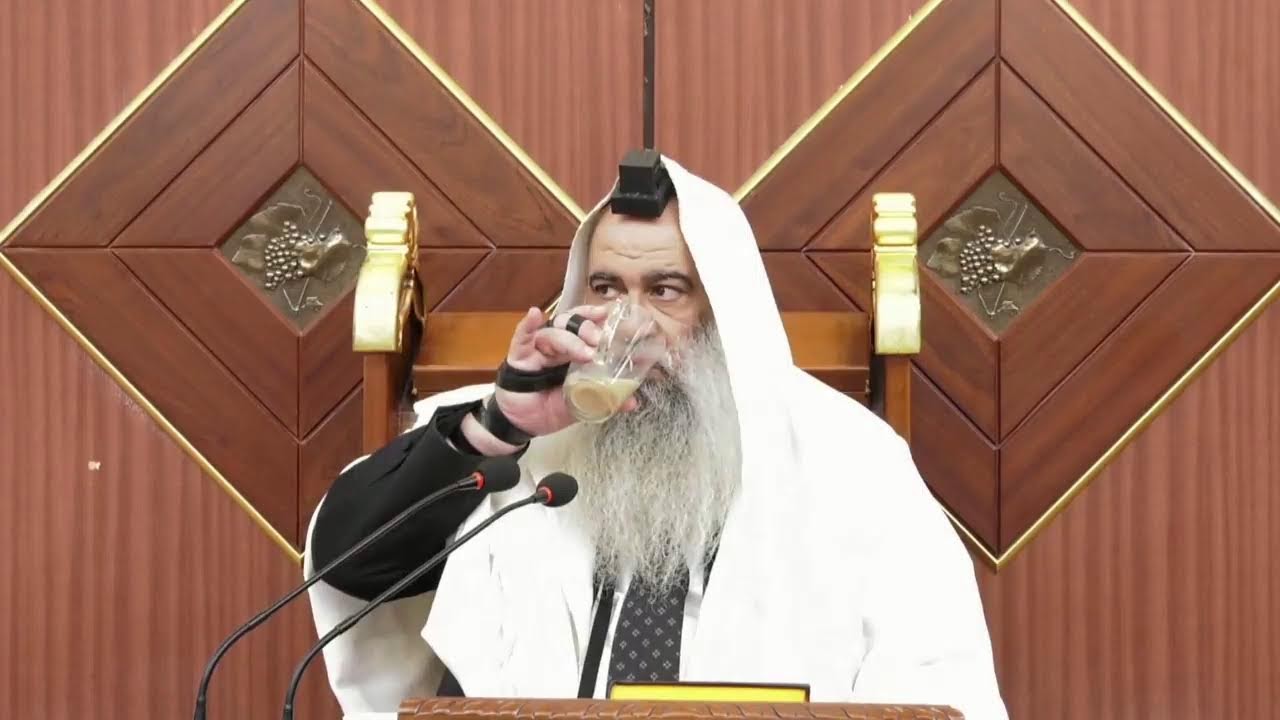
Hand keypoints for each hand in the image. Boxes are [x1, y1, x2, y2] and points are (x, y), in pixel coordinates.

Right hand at [491, 304, 638, 437]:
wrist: (523, 425)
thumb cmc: (550, 408)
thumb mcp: (581, 404)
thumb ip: (603, 399)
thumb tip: (632, 401)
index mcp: (573, 352)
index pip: (586, 328)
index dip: (598, 320)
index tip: (611, 318)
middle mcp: (556, 345)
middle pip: (571, 324)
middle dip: (587, 329)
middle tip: (599, 341)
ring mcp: (537, 349)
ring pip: (552, 332)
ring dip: (569, 339)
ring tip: (585, 353)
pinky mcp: (518, 356)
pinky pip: (522, 336)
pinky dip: (528, 324)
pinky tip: (535, 314)